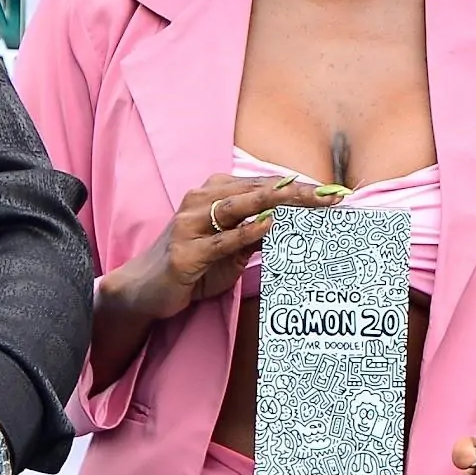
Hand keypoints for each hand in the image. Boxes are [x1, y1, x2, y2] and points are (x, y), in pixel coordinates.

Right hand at [102, 173, 331, 322]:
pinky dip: (247, 230)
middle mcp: (200, 201)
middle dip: (298, 191)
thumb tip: (293, 226)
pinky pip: (222, 238)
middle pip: (256, 190)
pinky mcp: (184, 252)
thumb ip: (255, 234)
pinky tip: (270, 225)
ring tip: (311, 201)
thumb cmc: (190, 265)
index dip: (297, 186)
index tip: (330, 191)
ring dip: (279, 202)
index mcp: (211, 193)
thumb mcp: (228, 249)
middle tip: (332, 195)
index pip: (261, 184)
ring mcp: (190, 225)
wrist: (144, 289)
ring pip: (240, 206)